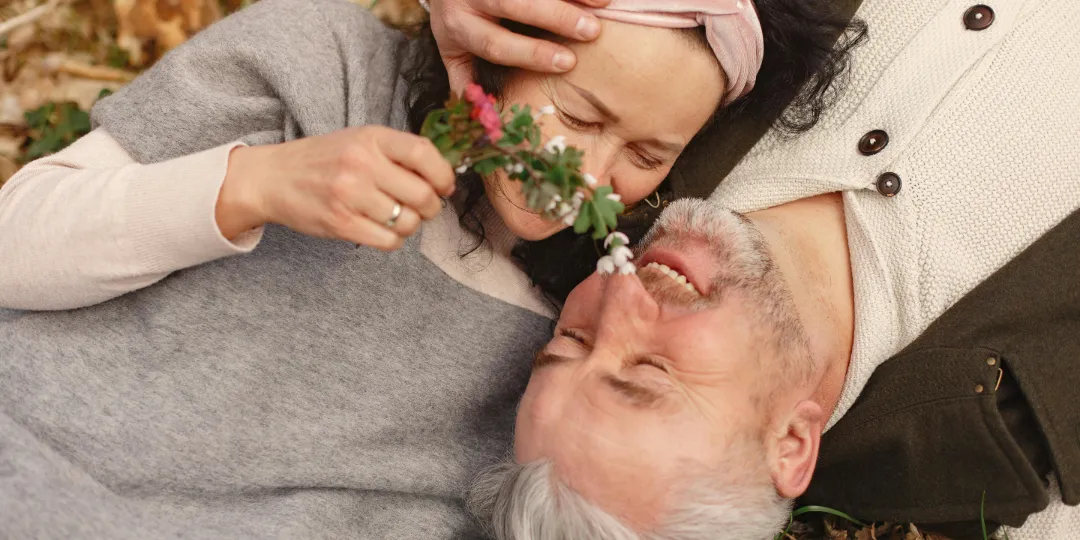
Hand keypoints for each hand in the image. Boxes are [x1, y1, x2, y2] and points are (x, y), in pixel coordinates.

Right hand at [217, 126, 455, 250]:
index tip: (444, 186)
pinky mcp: (341, 224)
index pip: (424, 153)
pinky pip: (389, 241)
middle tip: (424, 208)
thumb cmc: (324, 160)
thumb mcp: (360, 140)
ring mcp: (350, 195)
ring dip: (411, 225)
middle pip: (422, 195)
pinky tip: (383, 230)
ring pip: (408, 222)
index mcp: (371, 138)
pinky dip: (393, 240)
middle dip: (432, 207)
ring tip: (397, 217)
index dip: (443, 175)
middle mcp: (361, 164)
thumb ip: (398, 152)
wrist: (273, 178)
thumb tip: (444, 175)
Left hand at [429, 0, 611, 92]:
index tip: (567, 63)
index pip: (495, 43)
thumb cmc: (460, 22)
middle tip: (590, 31)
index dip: (531, 54)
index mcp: (459, 27)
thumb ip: (467, 81)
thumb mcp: (454, 51)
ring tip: (602, 7)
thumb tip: (485, 120)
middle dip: (555, 17)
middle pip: (513, 3)